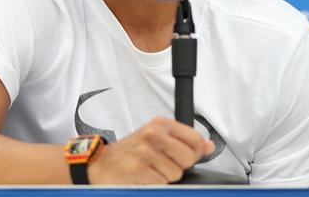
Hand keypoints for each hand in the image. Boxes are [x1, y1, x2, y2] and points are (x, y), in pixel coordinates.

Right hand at [86, 116, 214, 184]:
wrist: (100, 164)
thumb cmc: (129, 152)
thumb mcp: (156, 138)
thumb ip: (184, 141)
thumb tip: (209, 146)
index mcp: (159, 124)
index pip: (195, 139)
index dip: (195, 153)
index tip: (184, 156)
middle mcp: (152, 134)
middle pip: (188, 158)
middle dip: (179, 167)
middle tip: (161, 164)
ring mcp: (144, 152)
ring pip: (176, 174)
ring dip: (165, 177)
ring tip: (149, 169)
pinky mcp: (138, 169)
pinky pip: (161, 183)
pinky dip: (154, 183)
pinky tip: (142, 176)